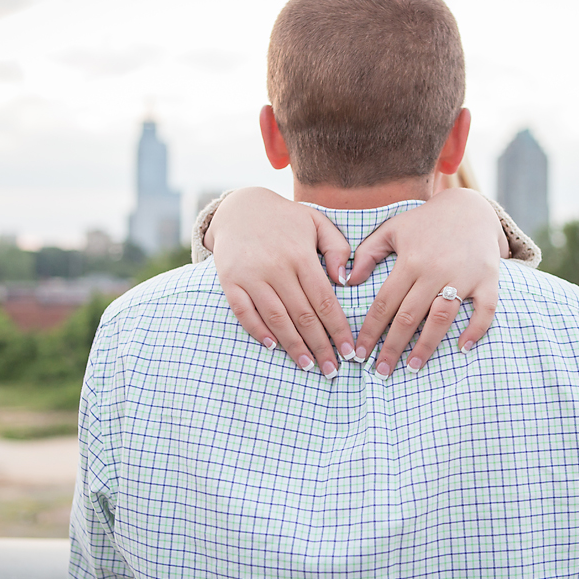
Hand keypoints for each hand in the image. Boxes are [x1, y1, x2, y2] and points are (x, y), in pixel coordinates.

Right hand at [205, 187, 353, 376]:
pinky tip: (272, 346)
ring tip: (308, 366)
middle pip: (302, 315)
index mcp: (301, 255)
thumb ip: (337, 248)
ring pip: (276, 318)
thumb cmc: (285, 220)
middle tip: (332, 370)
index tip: (348, 351)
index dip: (338, 329)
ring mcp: (250, 275)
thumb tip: (345, 280)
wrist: (240, 208)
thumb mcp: (317, 223)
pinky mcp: (230, 281)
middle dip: (320, 346)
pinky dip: (258, 331)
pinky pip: (244, 312)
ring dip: (293, 346)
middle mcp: (276, 267)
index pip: (324, 301)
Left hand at [346, 187, 508, 377]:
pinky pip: (485, 310)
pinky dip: (476, 330)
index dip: (371, 331)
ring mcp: (464, 276)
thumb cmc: (425, 222)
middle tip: (381, 372)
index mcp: (410, 261)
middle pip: (409, 317)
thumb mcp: (392, 230)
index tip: (360, 353)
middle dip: (392, 347)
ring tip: (413, 367)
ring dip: (427, 346)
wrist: (470, 207)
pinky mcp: (488, 279)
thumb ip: (366, 254)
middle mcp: (435, 270)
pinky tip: (462, 348)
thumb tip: (348, 282)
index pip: (384, 304)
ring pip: (442, 318)